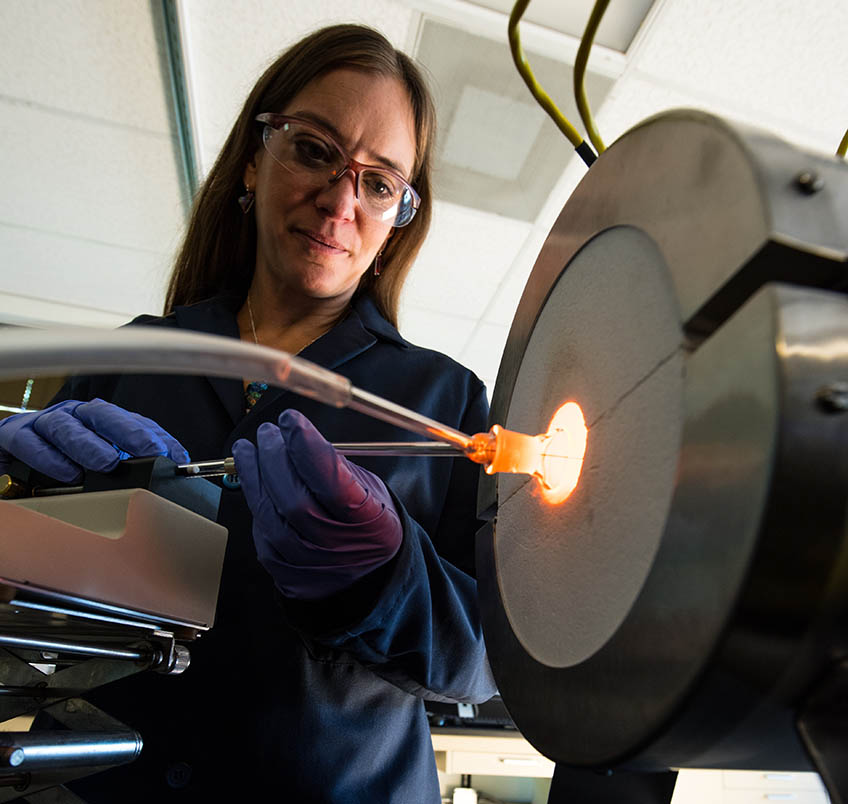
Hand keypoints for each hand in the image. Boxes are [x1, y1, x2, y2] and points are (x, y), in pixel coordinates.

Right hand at [0, 398, 189, 482]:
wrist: (10, 463)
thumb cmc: (60, 460)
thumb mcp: (99, 461)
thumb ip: (130, 461)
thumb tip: (171, 465)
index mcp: (99, 418)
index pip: (133, 421)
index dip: (155, 437)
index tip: (175, 455)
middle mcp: (74, 415)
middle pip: (103, 414)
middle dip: (130, 432)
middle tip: (150, 451)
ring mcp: (44, 423)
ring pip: (67, 427)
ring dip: (89, 445)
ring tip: (107, 464)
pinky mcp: (13, 436)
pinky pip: (30, 443)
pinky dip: (50, 459)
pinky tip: (67, 473)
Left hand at [233, 409, 402, 599]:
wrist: (368, 572)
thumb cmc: (367, 521)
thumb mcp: (369, 488)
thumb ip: (335, 466)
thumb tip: (294, 436)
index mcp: (369, 521)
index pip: (332, 482)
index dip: (306, 448)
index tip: (291, 420)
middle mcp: (338, 547)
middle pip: (294, 500)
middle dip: (274, 458)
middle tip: (268, 432)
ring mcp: (309, 565)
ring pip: (269, 516)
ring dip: (254, 476)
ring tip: (249, 449)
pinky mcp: (285, 574)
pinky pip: (261, 533)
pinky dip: (256, 502)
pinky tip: (256, 482)